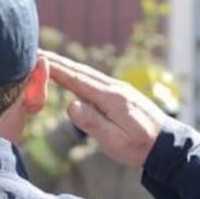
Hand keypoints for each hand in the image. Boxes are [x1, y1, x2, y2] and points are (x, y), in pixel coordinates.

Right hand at [42, 50, 164, 166]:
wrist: (166, 145)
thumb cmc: (139, 147)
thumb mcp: (115, 141)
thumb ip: (93, 123)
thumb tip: (71, 104)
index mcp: (111, 99)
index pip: (77, 80)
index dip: (56, 68)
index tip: (37, 58)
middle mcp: (114, 88)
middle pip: (80, 71)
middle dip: (56, 61)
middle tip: (34, 51)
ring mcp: (117, 89)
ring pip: (86, 73)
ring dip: (65, 65)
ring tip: (46, 58)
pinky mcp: (119, 93)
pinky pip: (93, 80)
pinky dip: (77, 73)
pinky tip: (70, 73)